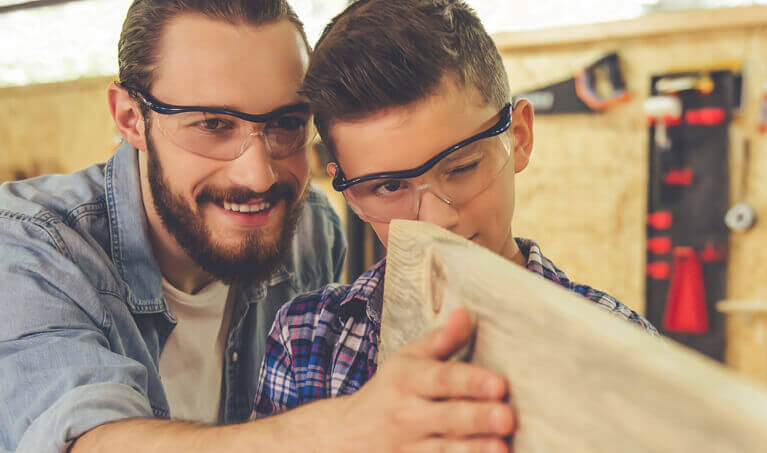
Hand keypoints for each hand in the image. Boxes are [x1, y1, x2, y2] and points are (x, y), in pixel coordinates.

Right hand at [332, 308, 514, 452]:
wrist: (344, 435)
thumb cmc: (388, 392)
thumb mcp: (406, 361)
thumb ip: (440, 340)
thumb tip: (466, 313)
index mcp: (407, 380)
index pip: (441, 379)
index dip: (470, 382)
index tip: (500, 384)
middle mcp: (406, 414)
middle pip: (446, 417)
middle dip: (477, 418)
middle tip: (507, 417)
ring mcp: (406, 447)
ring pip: (442, 451)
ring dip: (473, 450)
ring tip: (501, 448)